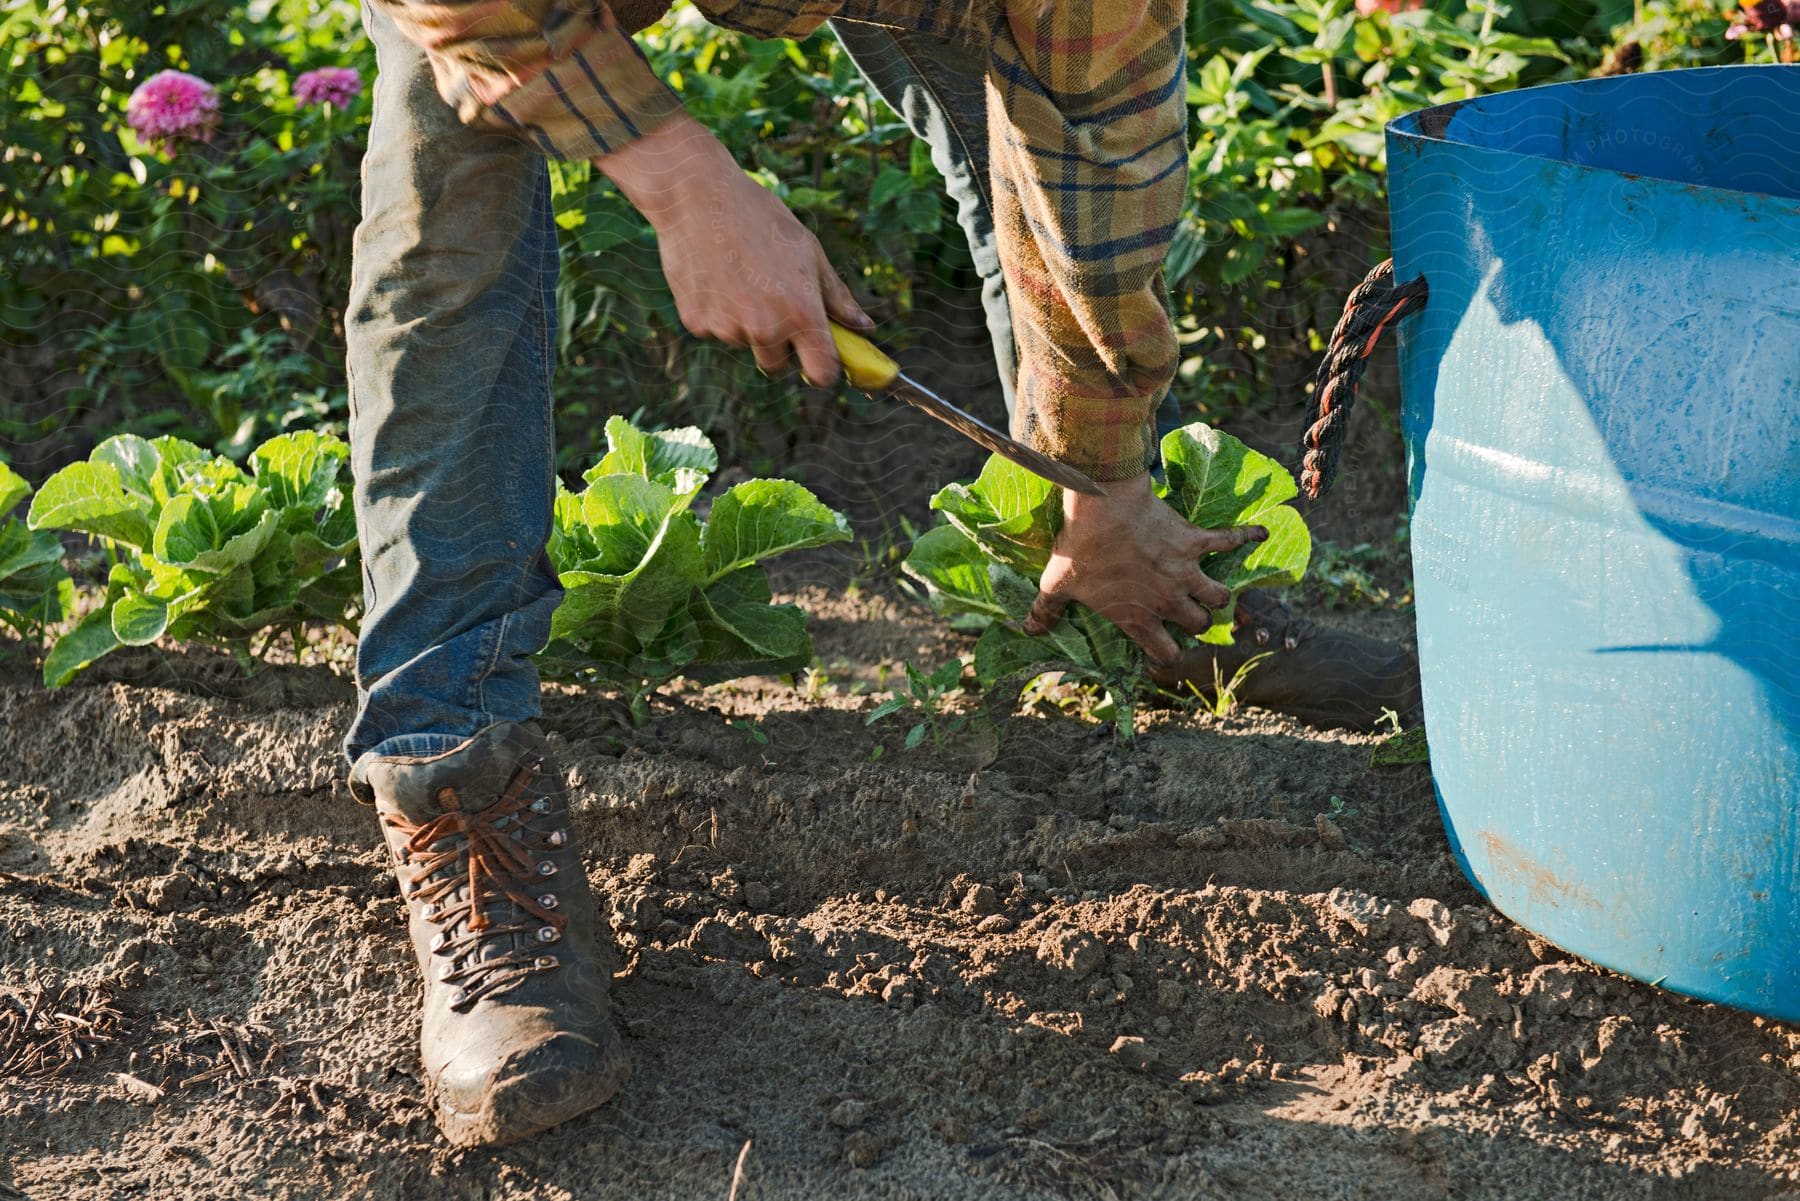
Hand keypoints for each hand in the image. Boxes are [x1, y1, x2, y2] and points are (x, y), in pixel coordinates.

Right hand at [595, 115, 870, 384]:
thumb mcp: (809, 251)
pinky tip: (716, 276)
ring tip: (739, 277)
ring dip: (746, 325)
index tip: (819, 357)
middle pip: (778, 366)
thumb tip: (865, 327)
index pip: (821, 373)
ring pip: (745, 344)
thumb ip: (837, 297)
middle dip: (780, 346)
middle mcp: (765, 328)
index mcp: (800, 312)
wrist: (696, 196)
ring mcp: (727, 328)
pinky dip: (718, 312)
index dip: (822, 369)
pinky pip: (715, 330)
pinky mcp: (697, 323)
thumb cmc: (760, 217)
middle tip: (772, 303)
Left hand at [1025, 473, 1267, 664]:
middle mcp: (1168, 600)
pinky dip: (1246, 537)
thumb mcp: (1057, 583)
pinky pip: (1229, 540)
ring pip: (1219, 597)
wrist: (1103, 505)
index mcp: (1138, 617)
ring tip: (1211, 592)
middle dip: (1193, 623)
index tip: (1160, 648)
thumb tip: (1027, 631)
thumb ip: (1045, 611)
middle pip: (1197, 625)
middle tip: (1184, 614)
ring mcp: (1185, 571)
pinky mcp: (1194, 540)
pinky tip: (1260, 534)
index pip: (1164, 653)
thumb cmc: (1081, 548)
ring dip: (1217, 596)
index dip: (1163, 654)